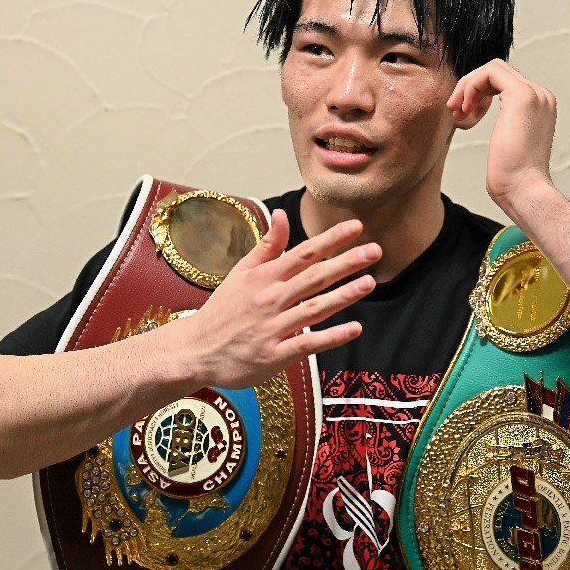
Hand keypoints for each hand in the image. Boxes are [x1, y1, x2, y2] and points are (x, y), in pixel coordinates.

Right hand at [170, 209, 379, 389]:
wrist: (194, 350)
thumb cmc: (222, 311)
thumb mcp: (240, 273)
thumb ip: (267, 246)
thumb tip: (283, 214)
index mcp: (264, 277)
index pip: (303, 253)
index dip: (331, 240)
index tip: (356, 228)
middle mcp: (270, 299)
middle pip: (313, 277)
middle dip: (346, 263)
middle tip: (375, 251)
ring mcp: (272, 327)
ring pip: (313, 308)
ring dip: (343, 295)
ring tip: (369, 283)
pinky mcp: (274, 354)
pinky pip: (307, 343)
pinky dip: (331, 337)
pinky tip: (354, 328)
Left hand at [448, 59, 557, 219]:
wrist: (523, 189)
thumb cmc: (512, 178)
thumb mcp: (505, 143)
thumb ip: (503, 124)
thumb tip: (477, 114)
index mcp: (539, 105)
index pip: (504, 81)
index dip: (477, 92)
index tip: (461, 114)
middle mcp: (540, 95)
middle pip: (497, 71)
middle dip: (470, 87)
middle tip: (454, 110)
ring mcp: (533, 93)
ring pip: (492, 68)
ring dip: (467, 86)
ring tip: (457, 111)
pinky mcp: (521, 95)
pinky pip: (489, 73)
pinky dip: (471, 86)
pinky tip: (465, 109)